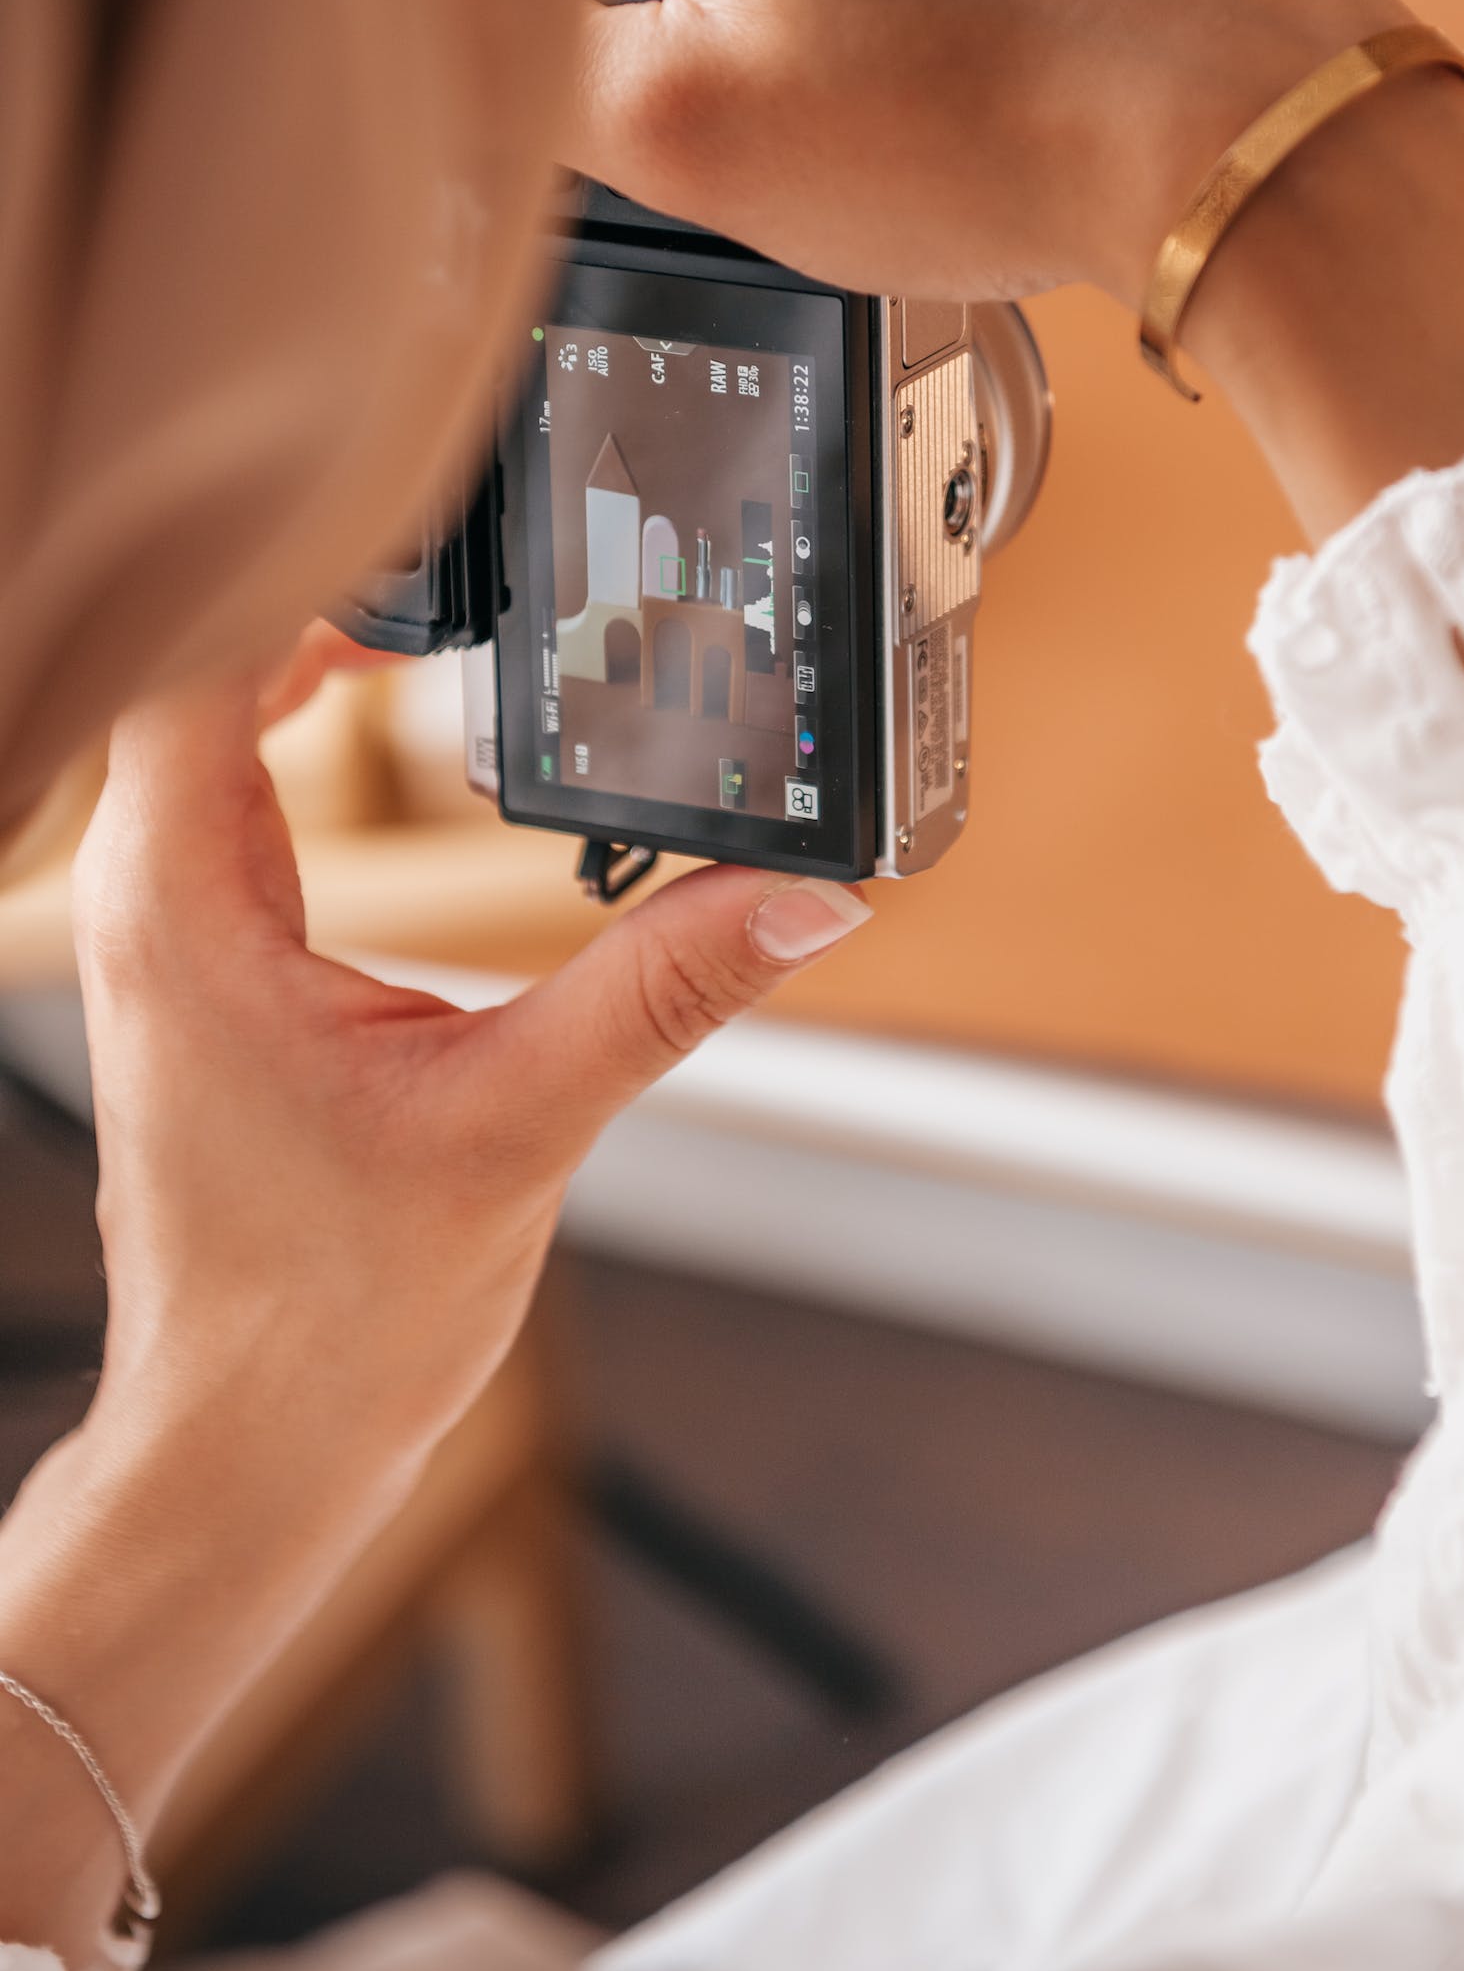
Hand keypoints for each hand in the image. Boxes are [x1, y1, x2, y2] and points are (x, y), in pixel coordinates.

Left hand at [0, 632, 866, 1963]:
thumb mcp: (522, 1125)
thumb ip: (664, 990)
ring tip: (437, 599)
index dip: (300, 563)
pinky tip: (383, 710)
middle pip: (200, 658)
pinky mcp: (204, 962)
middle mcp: (148, 899)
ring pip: (203, 716)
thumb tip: (808, 897)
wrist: (255, 1444)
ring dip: (304, 645)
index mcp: (185, 908)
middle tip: (463, 542)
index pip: (198, 654)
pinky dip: (299, 722)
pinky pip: (228, 784)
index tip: (428, 526)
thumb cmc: (332, 1315)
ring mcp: (166, 929)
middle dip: (321, 583)